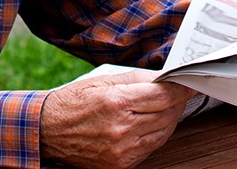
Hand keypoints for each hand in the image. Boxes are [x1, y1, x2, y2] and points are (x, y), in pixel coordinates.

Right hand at [40, 69, 194, 168]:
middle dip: (176, 100)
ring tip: (164, 105)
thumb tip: (163, 76)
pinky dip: (157, 133)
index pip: (163, 95)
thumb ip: (136, 78)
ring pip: (164, 131)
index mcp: (116, 102)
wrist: (47, 131)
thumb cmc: (72, 103)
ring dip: (169, 116)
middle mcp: (122, 128)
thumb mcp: (101, 81)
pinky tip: (152, 122)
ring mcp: (123, 149)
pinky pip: (152, 146)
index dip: (180, 87)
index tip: (189, 81)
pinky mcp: (122, 163)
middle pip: (167, 113)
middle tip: (179, 90)